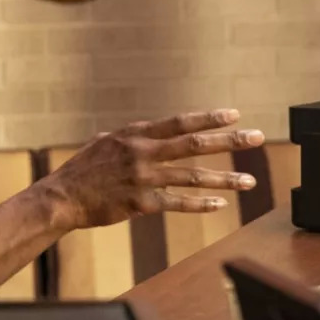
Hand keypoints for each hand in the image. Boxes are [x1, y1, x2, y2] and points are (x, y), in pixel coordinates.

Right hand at [39, 108, 263, 230]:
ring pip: (192, 177)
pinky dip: (200, 204)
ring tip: (249, 181)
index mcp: (134, 134)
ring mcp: (142, 178)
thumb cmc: (83, 170)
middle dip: (228, 140)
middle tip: (256, 137)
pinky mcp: (140, 203)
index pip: (178, 122)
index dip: (208, 118)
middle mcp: (141, 153)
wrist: (62, 197)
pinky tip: (220, 204)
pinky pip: (177, 203)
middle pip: (193, 144)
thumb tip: (149, 133)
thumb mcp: (105, 144)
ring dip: (224, 179)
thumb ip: (131, 138)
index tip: (234, 115)